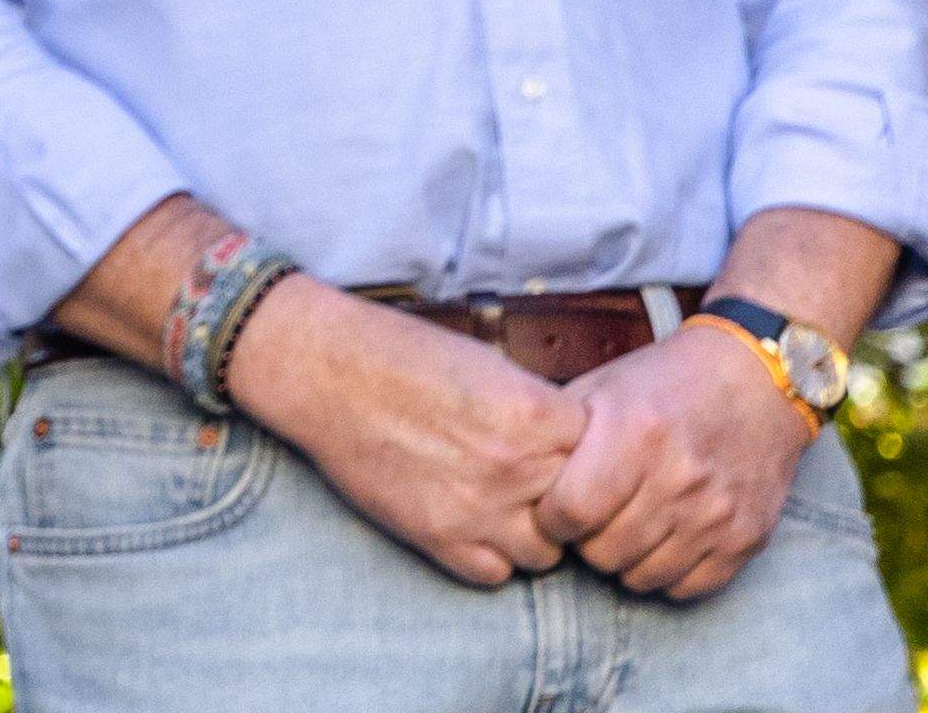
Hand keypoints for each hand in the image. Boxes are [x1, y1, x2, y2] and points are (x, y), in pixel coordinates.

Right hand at [227, 281, 586, 586]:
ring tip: (499, 505)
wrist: (322, 368)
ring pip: (546, 555)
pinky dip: (488, 555)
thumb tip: (572, 449)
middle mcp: (518, 468)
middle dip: (562, 500)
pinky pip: (494, 574)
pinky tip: (466, 521)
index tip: (562, 453)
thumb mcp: (490, 365)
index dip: (587, 459)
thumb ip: (540, 413)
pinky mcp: (439, 539)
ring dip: (530, 534)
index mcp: (538, 416)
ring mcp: (480, 510)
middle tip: (530, 482)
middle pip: (583, 513)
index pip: (606, 462)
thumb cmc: (401, 354)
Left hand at [540, 323, 812, 598]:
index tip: (551, 509)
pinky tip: (661, 542)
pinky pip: (690, 587)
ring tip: (624, 528)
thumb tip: (510, 475)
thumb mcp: (600, 387)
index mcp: (634, 433)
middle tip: (589, 521)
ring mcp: (717, 513)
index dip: (549, 519)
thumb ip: (557, 432)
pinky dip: (668, 574)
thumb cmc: (662, 383)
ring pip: (645, 577)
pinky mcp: (748, 538)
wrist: (754, 381)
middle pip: (604, 553)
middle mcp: (679, 478)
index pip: (570, 512)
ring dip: (625, 561)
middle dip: (585, 542)